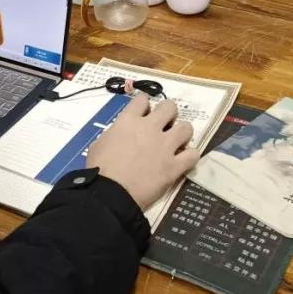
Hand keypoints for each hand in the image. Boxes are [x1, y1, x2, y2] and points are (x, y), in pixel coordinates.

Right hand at [86, 95, 198, 209]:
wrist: (110, 194)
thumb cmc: (99, 169)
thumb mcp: (99, 143)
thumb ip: (114, 133)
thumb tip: (120, 134)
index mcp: (129, 121)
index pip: (142, 99)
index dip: (144, 105)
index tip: (144, 114)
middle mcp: (150, 128)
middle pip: (169, 107)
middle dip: (168, 113)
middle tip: (164, 124)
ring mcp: (165, 146)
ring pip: (186, 127)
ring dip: (182, 132)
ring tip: (177, 141)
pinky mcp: (174, 166)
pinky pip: (193, 155)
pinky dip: (190, 156)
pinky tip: (184, 159)